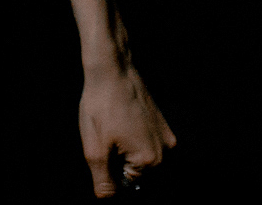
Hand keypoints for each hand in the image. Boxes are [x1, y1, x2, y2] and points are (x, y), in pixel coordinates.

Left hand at [79, 63, 175, 196]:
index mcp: (151, 161)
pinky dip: (132, 139)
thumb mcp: (95, 149)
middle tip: (106, 138)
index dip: (110, 173)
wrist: (111, 69)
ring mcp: (166, 136)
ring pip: (142, 158)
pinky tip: (119, 122)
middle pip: (138, 173)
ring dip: (125, 152)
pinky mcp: (163, 124)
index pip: (130, 186)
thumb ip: (103, 181)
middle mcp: (166, 151)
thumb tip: (108, 199)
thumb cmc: (101, 106)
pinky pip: (147, 143)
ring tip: (112, 129)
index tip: (103, 152)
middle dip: (119, 163)